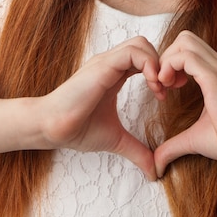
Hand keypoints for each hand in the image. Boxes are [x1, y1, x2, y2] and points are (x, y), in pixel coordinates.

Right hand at [39, 36, 164, 180]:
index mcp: (114, 73)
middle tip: (166, 90)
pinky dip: (148, 64)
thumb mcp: (115, 139)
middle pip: (145, 45)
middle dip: (162, 64)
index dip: (159, 72)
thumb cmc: (77, 129)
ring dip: (157, 63)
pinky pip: (132, 52)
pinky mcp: (102, 66)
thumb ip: (136, 150)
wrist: (50, 127)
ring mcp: (106, 62)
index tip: (164, 96)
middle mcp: (111, 63)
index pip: (144, 58)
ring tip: (158, 89)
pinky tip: (152, 85)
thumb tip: (154, 172)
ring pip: (141, 43)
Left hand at [154, 31, 216, 176]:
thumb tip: (156, 166)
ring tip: (164, 85)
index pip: (187, 47)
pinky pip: (185, 56)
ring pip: (184, 41)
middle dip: (166, 56)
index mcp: (214, 72)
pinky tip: (169, 87)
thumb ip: (173, 146)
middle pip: (184, 37)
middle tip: (162, 83)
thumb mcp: (195, 138)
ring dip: (166, 60)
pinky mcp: (215, 76)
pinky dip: (169, 66)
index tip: (165, 87)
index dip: (170, 62)